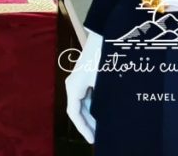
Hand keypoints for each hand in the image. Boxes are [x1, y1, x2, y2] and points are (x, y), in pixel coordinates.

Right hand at [64, 29, 102, 143]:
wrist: (105, 38)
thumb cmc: (103, 59)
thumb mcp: (103, 83)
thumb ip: (101, 101)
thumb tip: (103, 120)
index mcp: (73, 87)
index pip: (74, 113)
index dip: (83, 128)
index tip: (93, 140)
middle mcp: (72, 84)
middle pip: (77, 110)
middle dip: (87, 125)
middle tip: (98, 138)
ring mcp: (77, 80)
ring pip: (81, 104)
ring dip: (91, 116)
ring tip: (102, 128)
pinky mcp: (83, 78)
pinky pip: (85, 97)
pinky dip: (92, 107)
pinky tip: (103, 113)